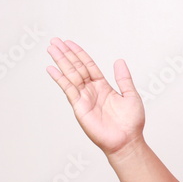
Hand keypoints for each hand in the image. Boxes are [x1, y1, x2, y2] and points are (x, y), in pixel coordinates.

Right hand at [46, 38, 145, 156]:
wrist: (127, 140)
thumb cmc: (131, 122)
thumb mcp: (131, 95)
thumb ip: (124, 79)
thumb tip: (119, 61)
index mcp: (103, 87)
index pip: (89, 66)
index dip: (79, 54)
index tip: (69, 43)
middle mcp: (92, 91)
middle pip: (76, 68)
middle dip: (66, 54)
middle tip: (54, 41)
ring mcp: (84, 98)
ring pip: (71, 75)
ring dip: (61, 62)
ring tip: (51, 48)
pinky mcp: (80, 107)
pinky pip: (69, 89)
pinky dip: (60, 79)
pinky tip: (51, 69)